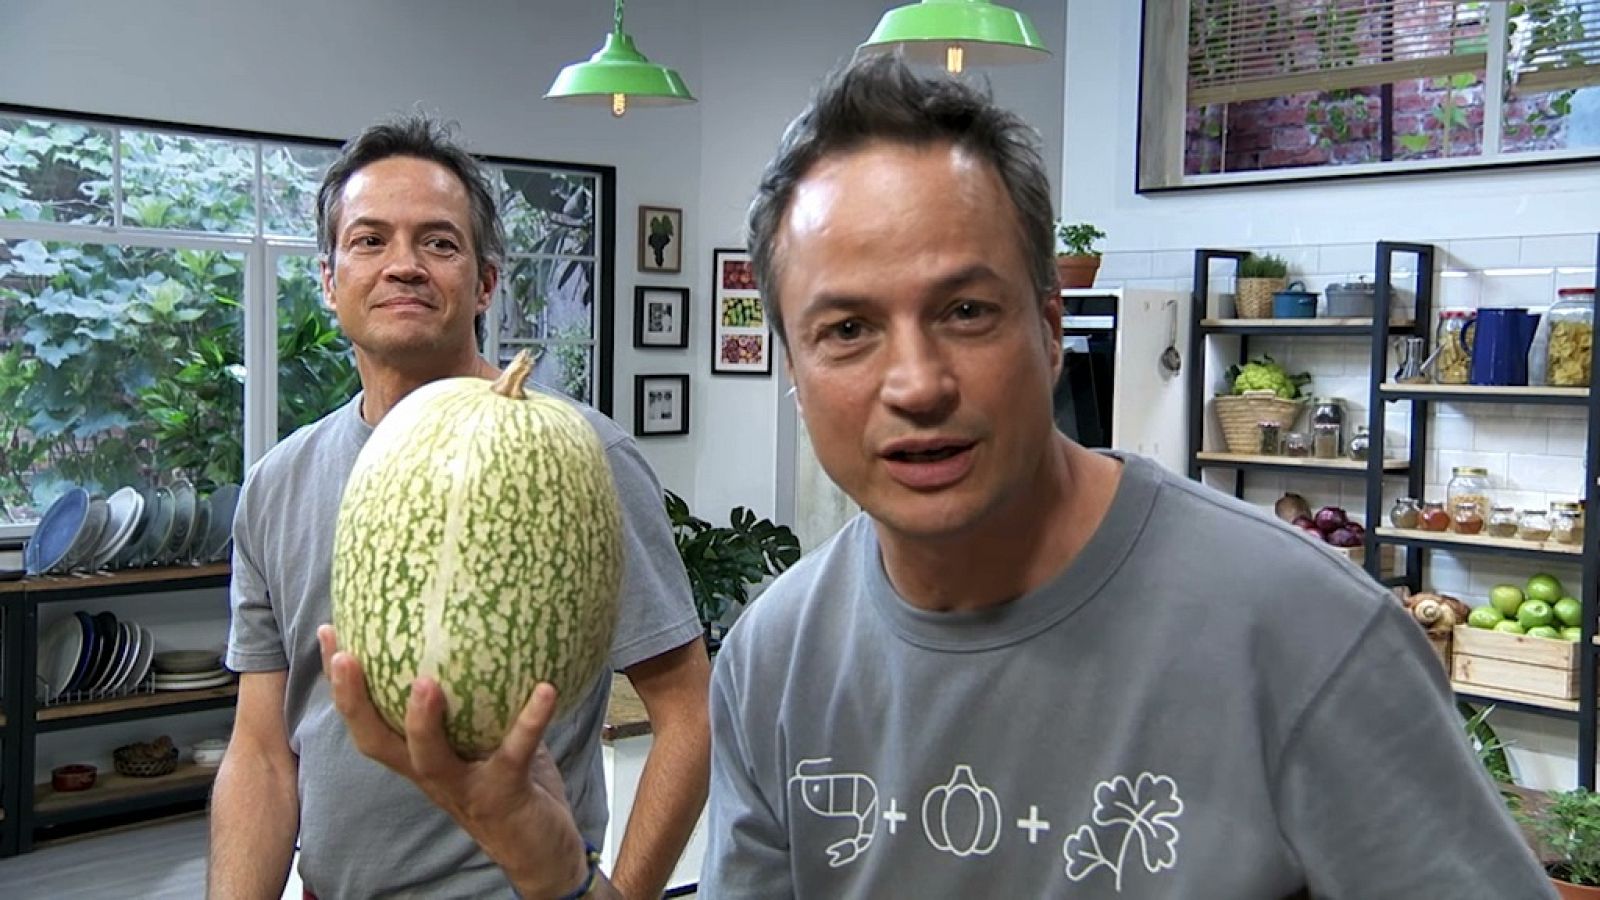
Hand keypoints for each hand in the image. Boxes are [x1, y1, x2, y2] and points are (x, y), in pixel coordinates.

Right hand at [317, 624, 591, 898]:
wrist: (541, 851)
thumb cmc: (511, 784)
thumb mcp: (487, 737)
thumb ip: (479, 697)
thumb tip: (479, 627)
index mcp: (421, 758)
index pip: (369, 721)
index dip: (343, 685)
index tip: (329, 634)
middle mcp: (433, 775)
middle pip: (378, 742)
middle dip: (355, 701)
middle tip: (346, 656)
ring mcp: (465, 787)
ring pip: (430, 759)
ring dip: (422, 722)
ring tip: (424, 683)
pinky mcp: (504, 795)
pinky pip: (516, 753)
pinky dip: (531, 720)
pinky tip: (546, 688)